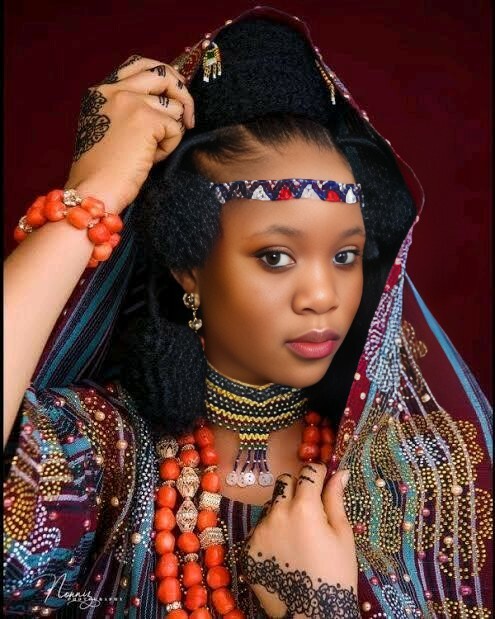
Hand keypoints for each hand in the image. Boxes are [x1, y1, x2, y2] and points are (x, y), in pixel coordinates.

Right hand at [65, 55, 194, 213]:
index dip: (164, 78)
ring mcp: (131, 102)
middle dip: (182, 93)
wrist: (94, 190)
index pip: (141, 64)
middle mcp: (115, 89)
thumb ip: (129, 109)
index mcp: (102, 90)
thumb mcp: (109, 128)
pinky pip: (175, 128)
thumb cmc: (103, 170)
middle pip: (163, 73)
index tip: (174, 95)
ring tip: (151, 152)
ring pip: (174, 106)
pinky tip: (150, 159)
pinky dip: (169, 147)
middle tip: (187, 119)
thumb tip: (167, 102)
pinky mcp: (146, 119)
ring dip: (170, 132)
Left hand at [239, 465, 358, 617]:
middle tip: (311, 508)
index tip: (323, 479)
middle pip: (284, 484)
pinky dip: (272, 534)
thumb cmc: (336, 574)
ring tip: (298, 536)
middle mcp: (277, 514)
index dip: (317, 473)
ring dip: (283, 512)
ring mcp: (259, 532)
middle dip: (298, 488)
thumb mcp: (342, 535)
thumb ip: (335, 499)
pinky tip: (285, 552)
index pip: (307, 472)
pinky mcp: (248, 549)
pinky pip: (260, 530)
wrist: (314, 616)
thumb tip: (339, 472)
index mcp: (304, 507)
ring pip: (271, 507)